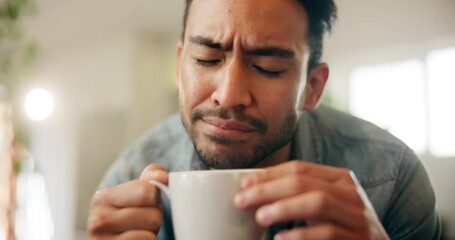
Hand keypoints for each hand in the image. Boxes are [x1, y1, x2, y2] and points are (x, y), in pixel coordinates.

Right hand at [87, 164, 168, 239]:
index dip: (155, 198)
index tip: (146, 202)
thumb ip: (150, 177)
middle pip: (153, 215)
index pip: (147, 192)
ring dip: (151, 233)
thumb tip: (162, 176)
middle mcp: (99, 220)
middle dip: (155, 218)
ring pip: (150, 234)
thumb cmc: (128, 215)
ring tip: (139, 232)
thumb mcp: (136, 193)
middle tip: (143, 221)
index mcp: (103, 197)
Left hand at [233, 161, 388, 239]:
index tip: (244, 184)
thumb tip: (254, 190)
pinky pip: (328, 233)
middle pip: (303, 183)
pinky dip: (301, 235)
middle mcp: (350, 193)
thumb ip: (299, 194)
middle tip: (242, 200)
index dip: (269, 175)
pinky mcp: (359, 239)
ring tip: (260, 217)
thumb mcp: (325, 203)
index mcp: (339, 179)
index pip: (300, 169)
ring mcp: (357, 216)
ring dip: (284, 208)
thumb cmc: (341, 225)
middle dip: (268, 189)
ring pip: (317, 203)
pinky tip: (281, 238)